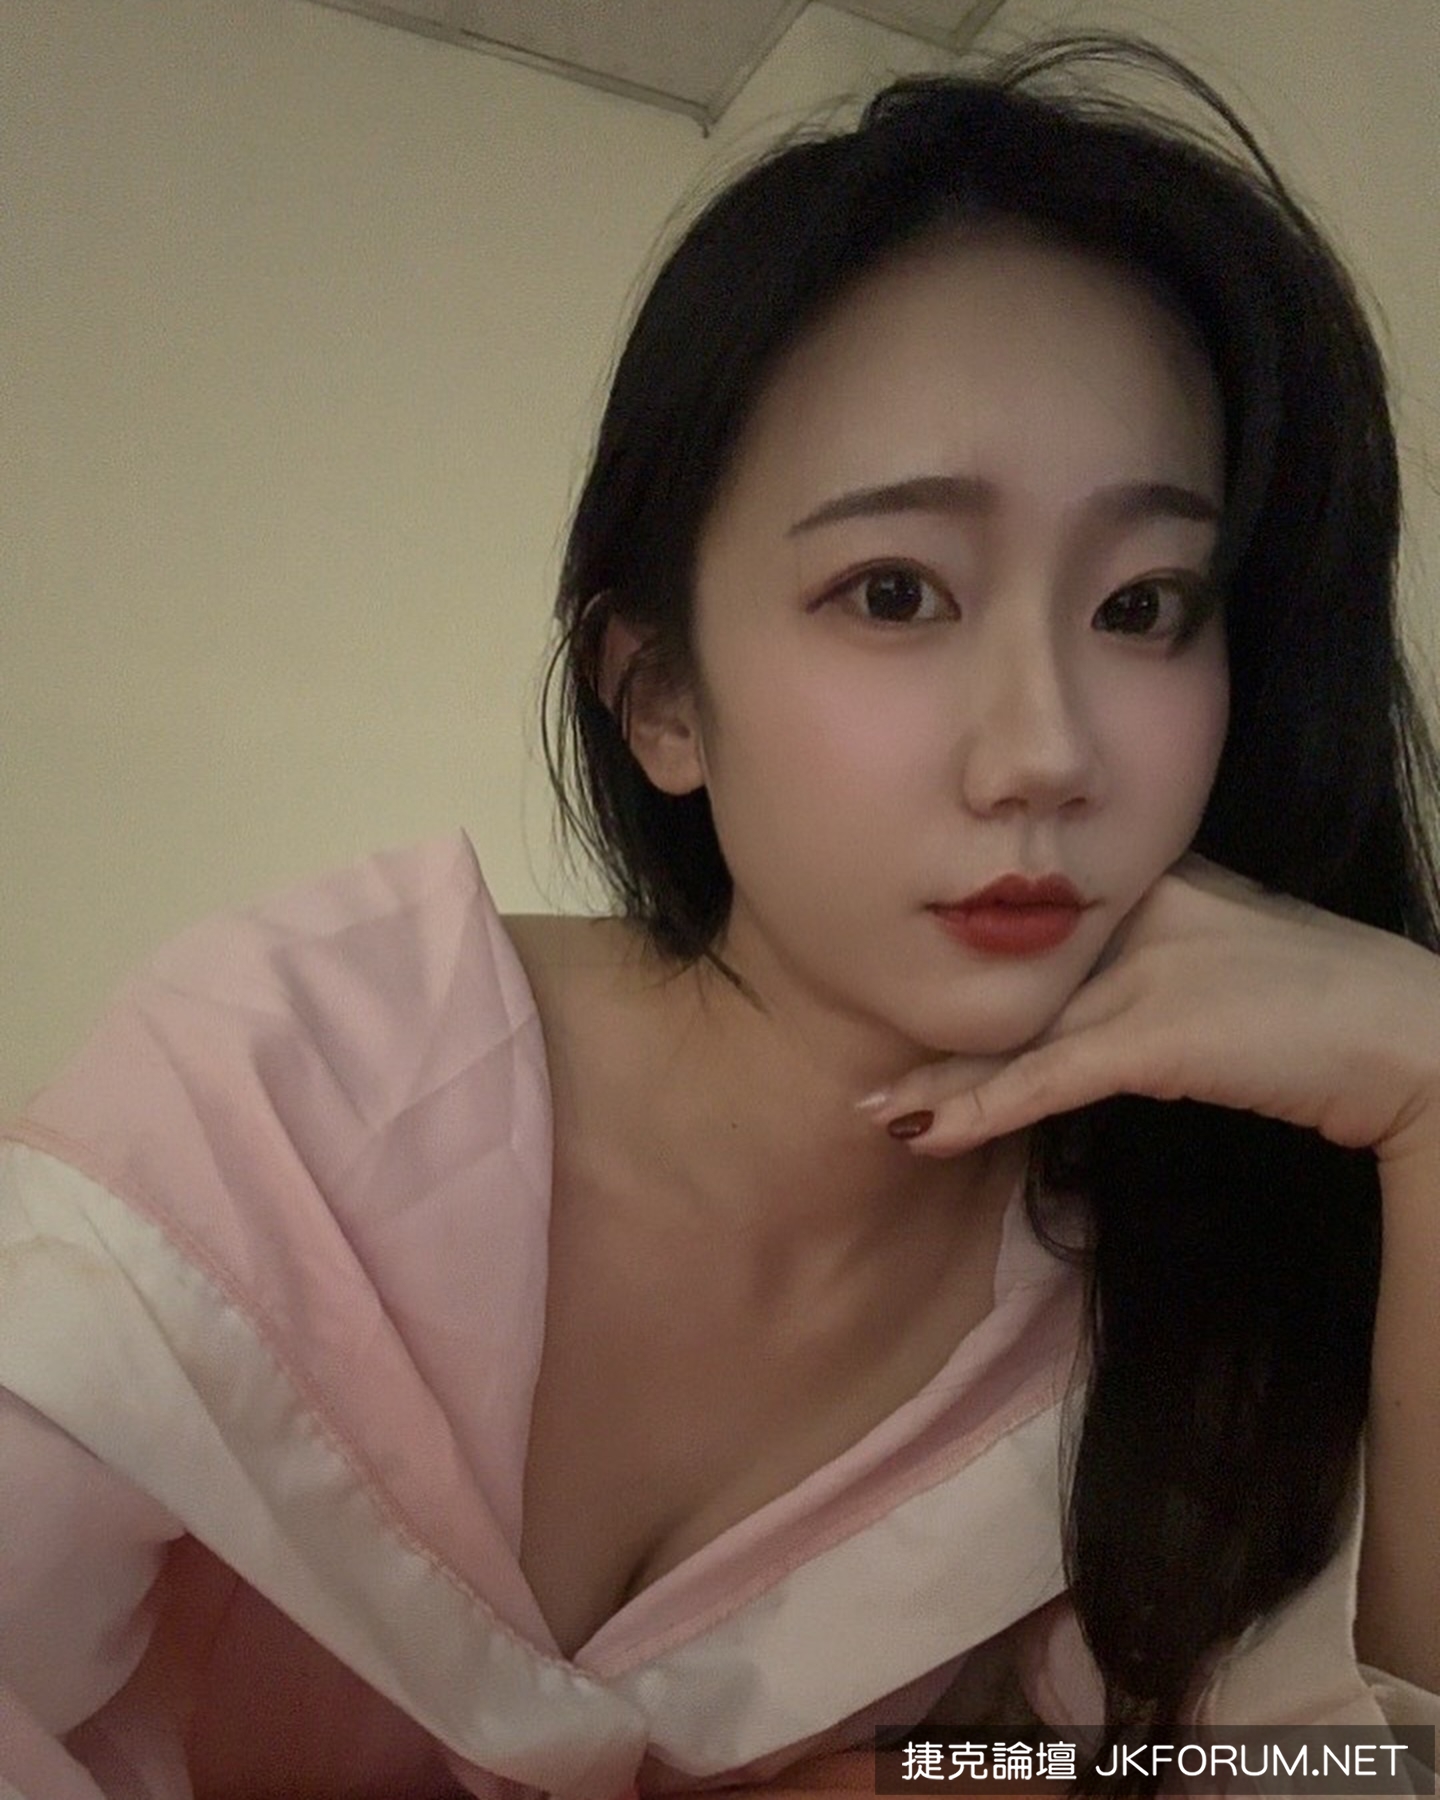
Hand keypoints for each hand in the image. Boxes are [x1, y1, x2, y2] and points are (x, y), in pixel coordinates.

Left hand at [861, 855, 1439, 1159]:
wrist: (1409, 1039)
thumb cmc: (1322, 1006)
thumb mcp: (1219, 963)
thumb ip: (1150, 962)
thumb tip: (1089, 1008)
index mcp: (1145, 886)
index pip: (1036, 934)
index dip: (973, 980)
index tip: (915, 1011)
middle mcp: (1129, 917)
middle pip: (1010, 985)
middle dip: (938, 1034)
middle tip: (869, 1068)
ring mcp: (1137, 972)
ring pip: (1011, 1035)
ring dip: (937, 1083)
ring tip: (870, 1110)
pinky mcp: (1150, 1033)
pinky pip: (1041, 1079)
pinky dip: (975, 1109)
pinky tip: (917, 1132)